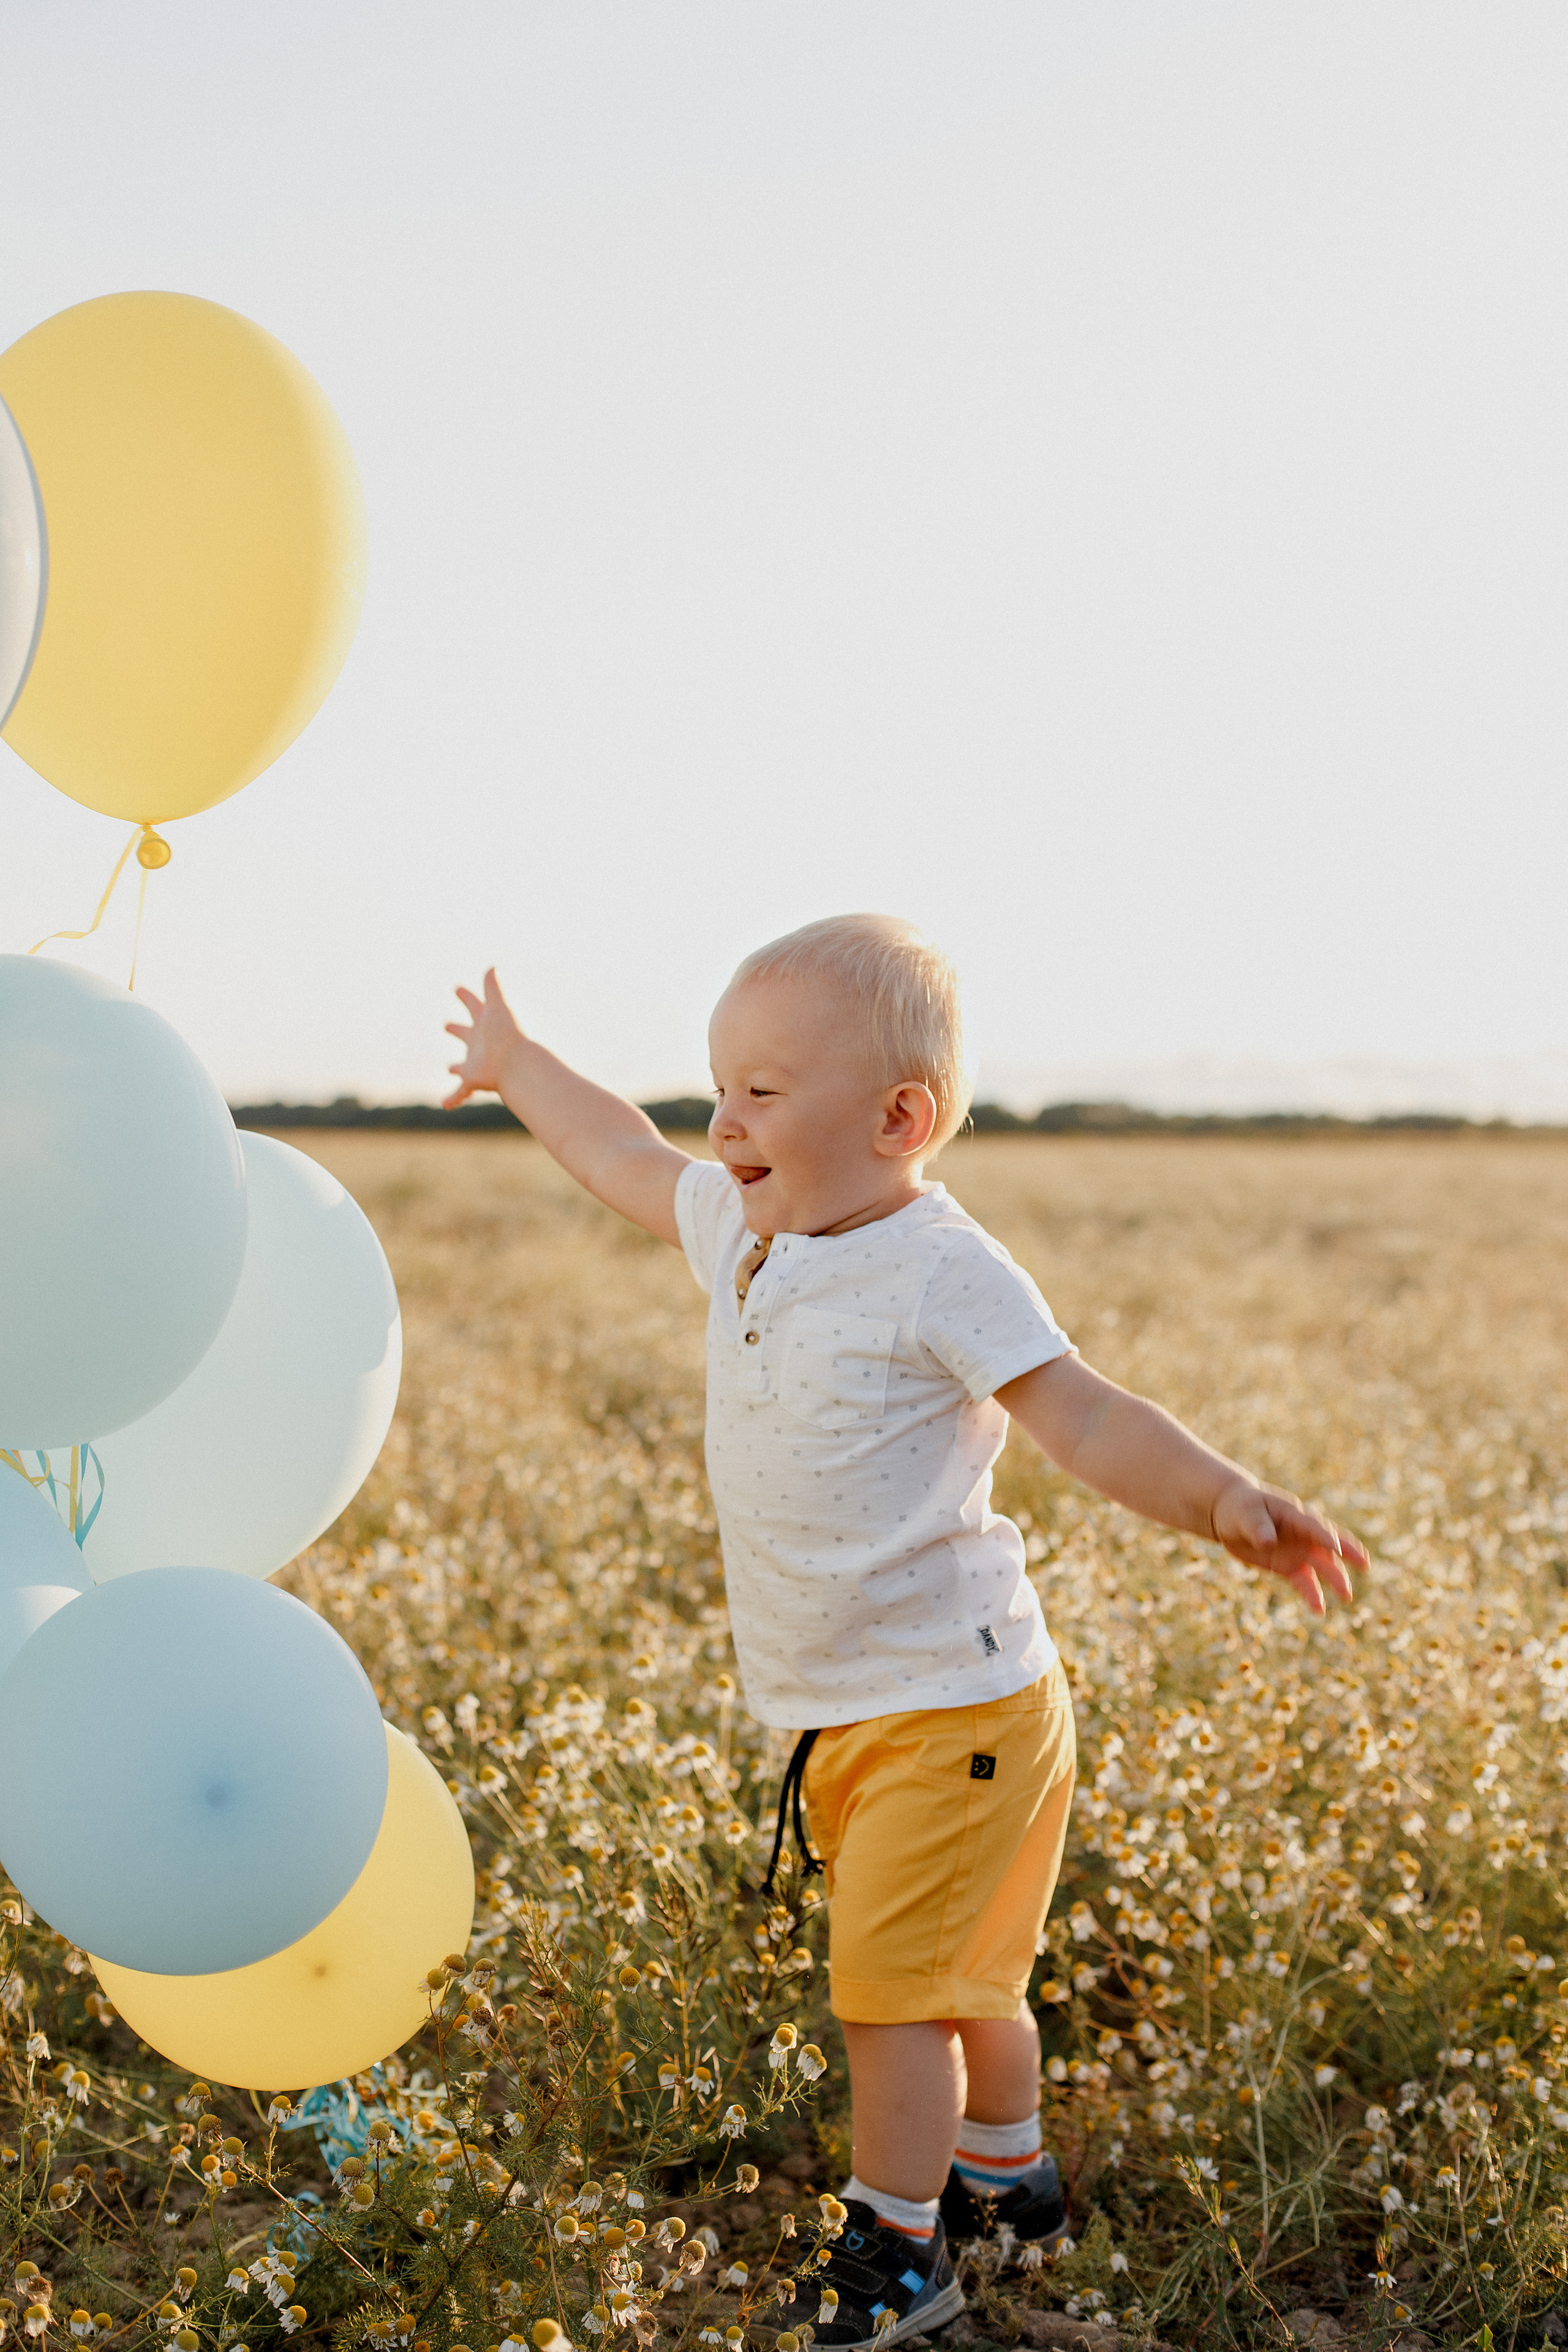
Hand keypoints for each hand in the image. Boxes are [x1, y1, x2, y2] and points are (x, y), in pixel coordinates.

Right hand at [443, 967, 524, 1107]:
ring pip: (462, 1065)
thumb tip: (493, 967)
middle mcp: (480, 1044)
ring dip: (456, 1067)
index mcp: (485, 1024)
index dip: (466, 996)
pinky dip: (452, 1097)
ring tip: (449, 1067)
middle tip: (447, 1024)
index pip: (474, 1006)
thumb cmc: (509, 1035)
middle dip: (457, 1029)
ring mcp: (475, 1062)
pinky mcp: (472, 1079)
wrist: (518, 1064)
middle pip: (466, 1034)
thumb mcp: (498, 1007)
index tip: (458, 988)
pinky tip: (445, 1105)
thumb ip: (493, 988)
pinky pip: (459, 1091)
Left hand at [1209, 1478, 1367, 1617]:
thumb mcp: (1245, 1514)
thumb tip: (1268, 1542)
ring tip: (1346, 1597)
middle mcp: (1302, 1534)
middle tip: (1364, 1565)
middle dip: (1348, 1554)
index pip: (1313, 1525)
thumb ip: (1257, 1527)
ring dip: (1336, 1579)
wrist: (1231, 1516)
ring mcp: (1298, 1551)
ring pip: (1322, 1566)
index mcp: (1294, 1514)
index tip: (1337, 1547)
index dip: (1325, 1536)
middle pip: (1328, 1545)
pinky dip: (1313, 1595)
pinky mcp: (1289, 1567)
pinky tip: (1319, 1610)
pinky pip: (1305, 1582)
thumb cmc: (1241, 1509)